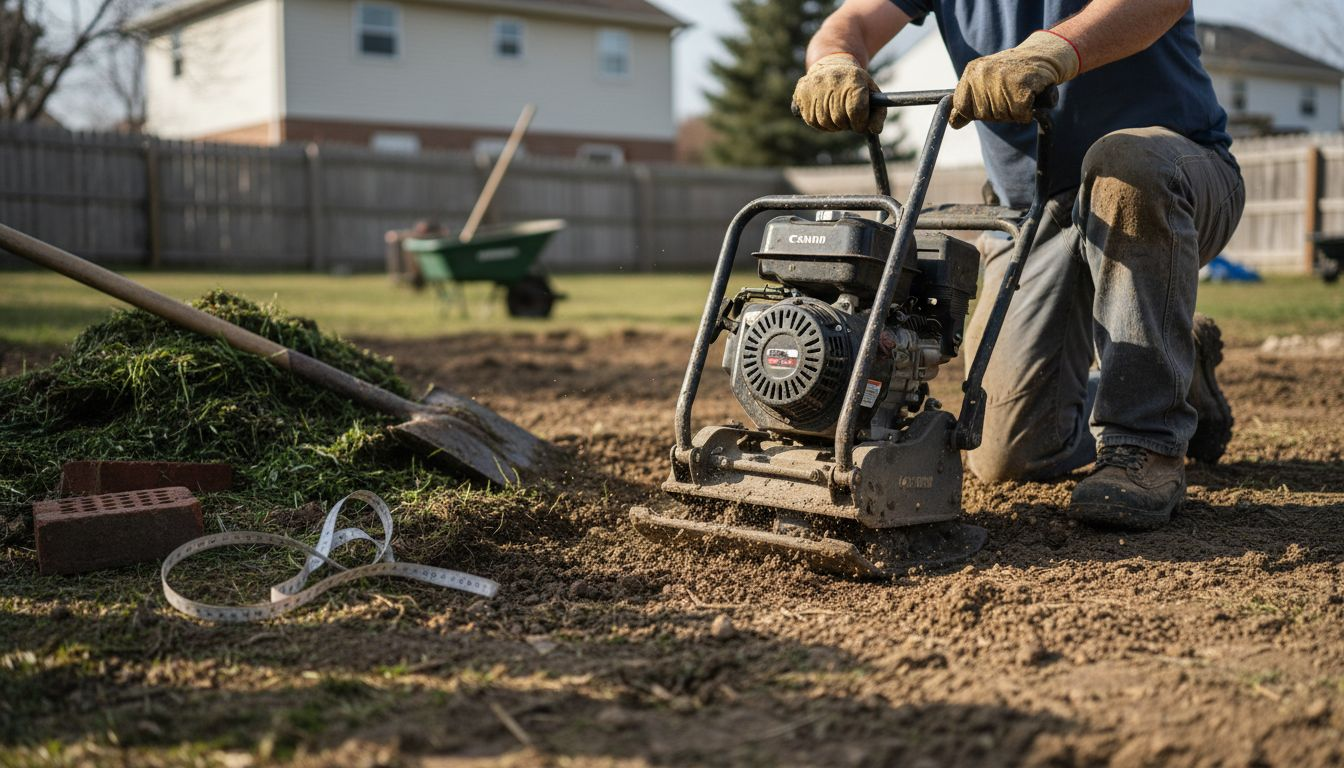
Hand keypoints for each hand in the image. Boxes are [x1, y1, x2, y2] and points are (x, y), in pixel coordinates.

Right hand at [792, 53, 886, 133]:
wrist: (831, 64)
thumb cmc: (856, 84)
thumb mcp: (871, 93)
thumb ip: (878, 113)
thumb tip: (875, 130)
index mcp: (853, 79)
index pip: (856, 110)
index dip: (860, 123)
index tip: (860, 124)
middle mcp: (832, 80)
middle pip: (840, 118)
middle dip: (846, 124)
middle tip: (849, 120)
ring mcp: (814, 86)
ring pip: (824, 122)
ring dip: (833, 125)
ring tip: (837, 114)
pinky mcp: (801, 93)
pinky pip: (811, 120)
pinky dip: (820, 123)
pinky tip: (825, 112)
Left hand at [950, 31, 1078, 127]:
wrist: (1043, 55)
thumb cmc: (1012, 73)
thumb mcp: (983, 82)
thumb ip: (967, 102)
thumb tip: (953, 123)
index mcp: (971, 71)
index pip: (962, 108)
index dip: (978, 111)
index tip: (991, 100)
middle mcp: (983, 73)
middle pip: (983, 115)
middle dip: (999, 112)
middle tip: (1011, 93)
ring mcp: (1002, 78)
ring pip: (1003, 116)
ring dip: (1015, 112)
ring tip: (1021, 92)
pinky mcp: (1022, 85)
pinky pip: (1020, 114)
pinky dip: (1028, 112)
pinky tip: (1031, 95)